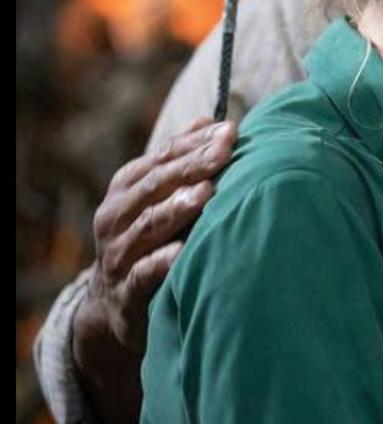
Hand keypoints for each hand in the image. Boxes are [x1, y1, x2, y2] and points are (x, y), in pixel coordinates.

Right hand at [84, 117, 236, 352]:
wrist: (112, 303)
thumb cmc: (146, 238)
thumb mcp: (155, 197)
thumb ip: (179, 160)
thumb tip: (209, 120)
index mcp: (126, 189)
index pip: (161, 158)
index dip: (194, 143)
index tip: (230, 130)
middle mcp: (116, 217)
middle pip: (154, 186)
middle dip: (191, 166)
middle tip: (225, 152)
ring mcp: (118, 254)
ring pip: (148, 226)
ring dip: (176, 208)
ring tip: (206, 193)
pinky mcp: (126, 291)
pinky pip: (143, 274)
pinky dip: (162, 261)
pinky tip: (183, 251)